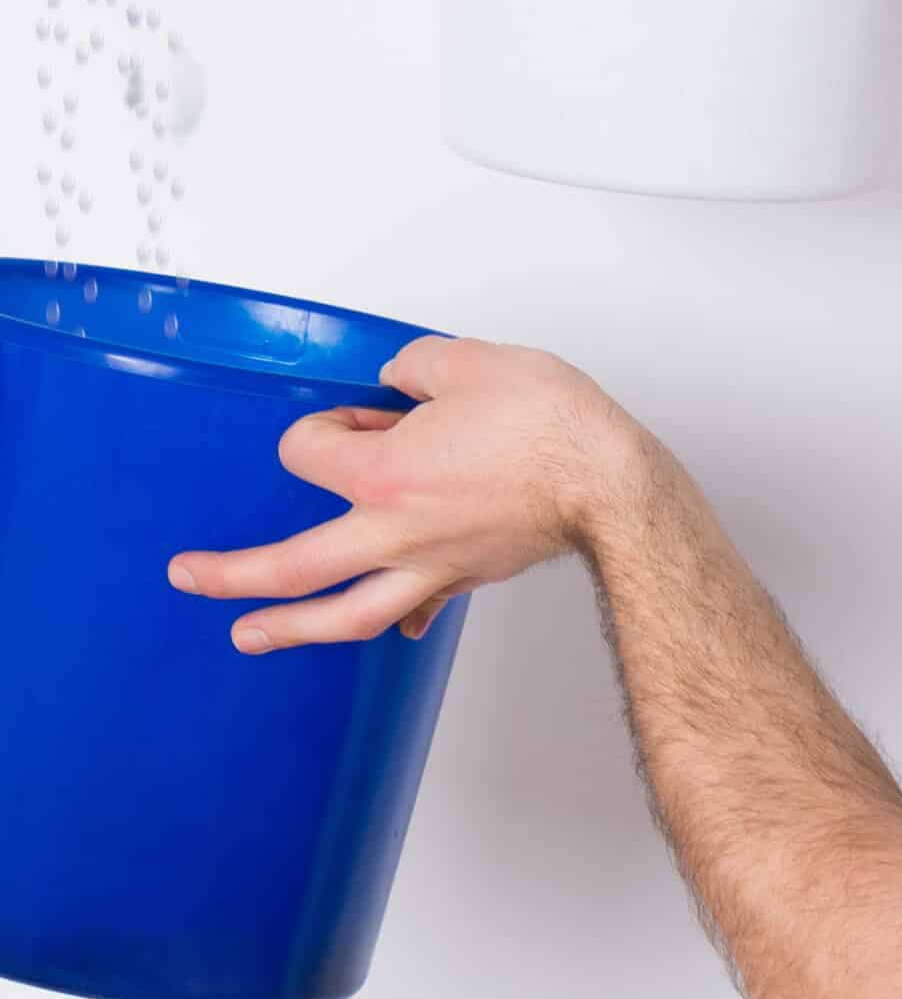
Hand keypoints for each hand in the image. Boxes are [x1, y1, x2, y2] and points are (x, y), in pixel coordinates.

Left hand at [168, 336, 650, 652]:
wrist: (613, 482)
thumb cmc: (551, 427)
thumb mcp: (472, 363)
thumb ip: (417, 366)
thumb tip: (400, 376)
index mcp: (384, 474)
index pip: (308, 452)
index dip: (323, 427)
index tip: (354, 417)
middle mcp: (396, 531)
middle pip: (294, 566)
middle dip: (232, 574)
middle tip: (191, 577)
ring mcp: (431, 564)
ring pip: (347, 612)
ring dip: (290, 628)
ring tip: (249, 635)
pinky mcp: (467, 577)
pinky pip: (417, 609)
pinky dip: (395, 620)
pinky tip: (390, 628)